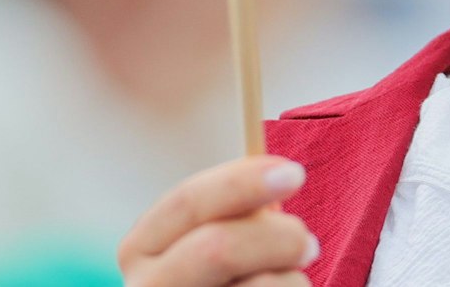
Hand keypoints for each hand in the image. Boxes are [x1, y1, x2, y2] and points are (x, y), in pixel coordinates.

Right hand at [117, 155, 317, 286]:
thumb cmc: (225, 277)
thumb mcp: (209, 242)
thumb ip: (229, 217)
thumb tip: (274, 187)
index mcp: (140, 248)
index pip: (187, 201)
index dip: (243, 183)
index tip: (293, 173)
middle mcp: (146, 286)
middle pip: (218, 248)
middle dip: (278, 236)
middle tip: (309, 244)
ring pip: (258, 286)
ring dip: (291, 279)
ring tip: (290, 283)